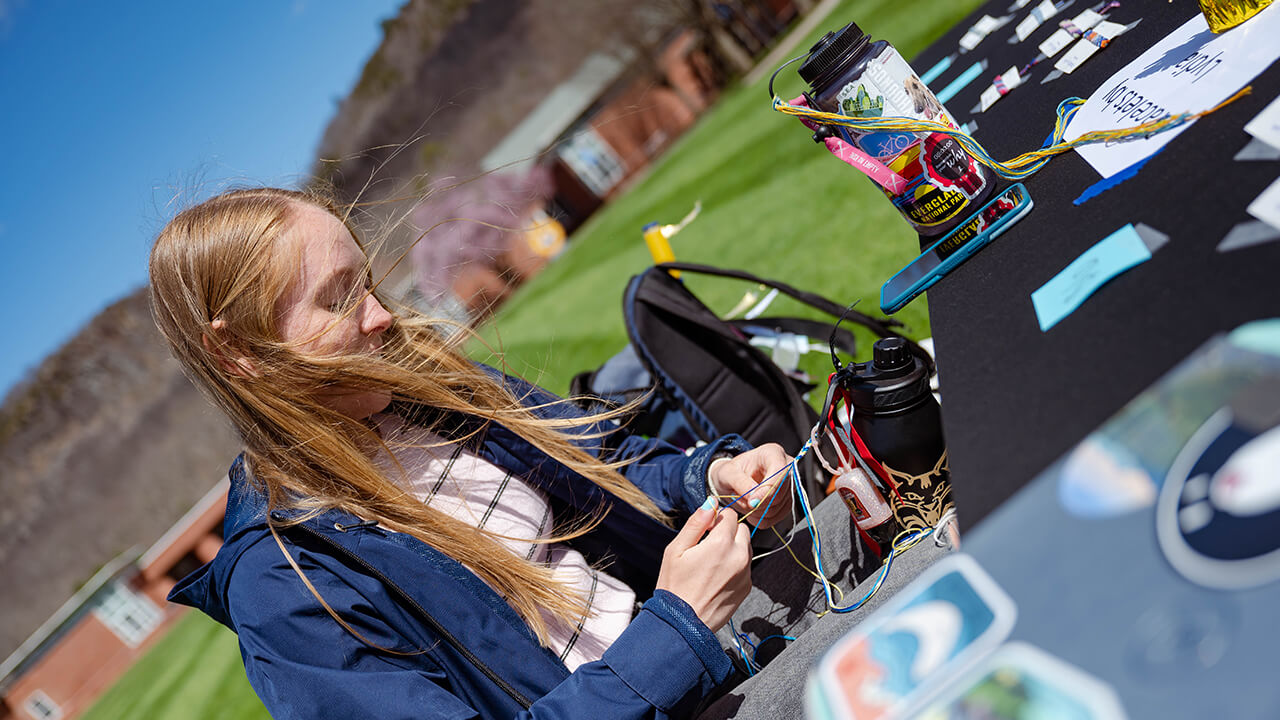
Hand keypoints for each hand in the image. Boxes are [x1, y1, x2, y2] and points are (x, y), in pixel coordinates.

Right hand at [655, 500, 751, 630]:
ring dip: (733, 547)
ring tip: (711, 562)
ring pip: (746, 547)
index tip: (705, 529)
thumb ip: (696, 523)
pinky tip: (717, 576)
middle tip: (708, 545)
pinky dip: (735, 565)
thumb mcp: (676, 550)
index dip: (717, 519)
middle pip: (742, 529)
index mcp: (720, 544)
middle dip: (728, 531)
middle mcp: (738, 557)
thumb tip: (711, 503)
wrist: (683, 623)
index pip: (730, 515)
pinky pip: (746, 566)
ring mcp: (745, 573)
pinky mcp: (747, 587)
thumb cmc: (675, 586)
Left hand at [708, 443, 793, 528]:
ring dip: (757, 512)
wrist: (733, 480)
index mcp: (773, 453)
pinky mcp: (788, 503)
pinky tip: (751, 511)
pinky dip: (761, 519)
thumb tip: (754, 499)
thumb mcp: (728, 472)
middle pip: (779, 494)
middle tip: (740, 499)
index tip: (751, 501)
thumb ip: (740, 483)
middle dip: (757, 503)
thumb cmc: (731, 471)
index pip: (780, 472)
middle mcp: (787, 468)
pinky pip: (776, 518)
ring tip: (744, 501)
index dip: (767, 490)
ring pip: (778, 509)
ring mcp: (790, 487)